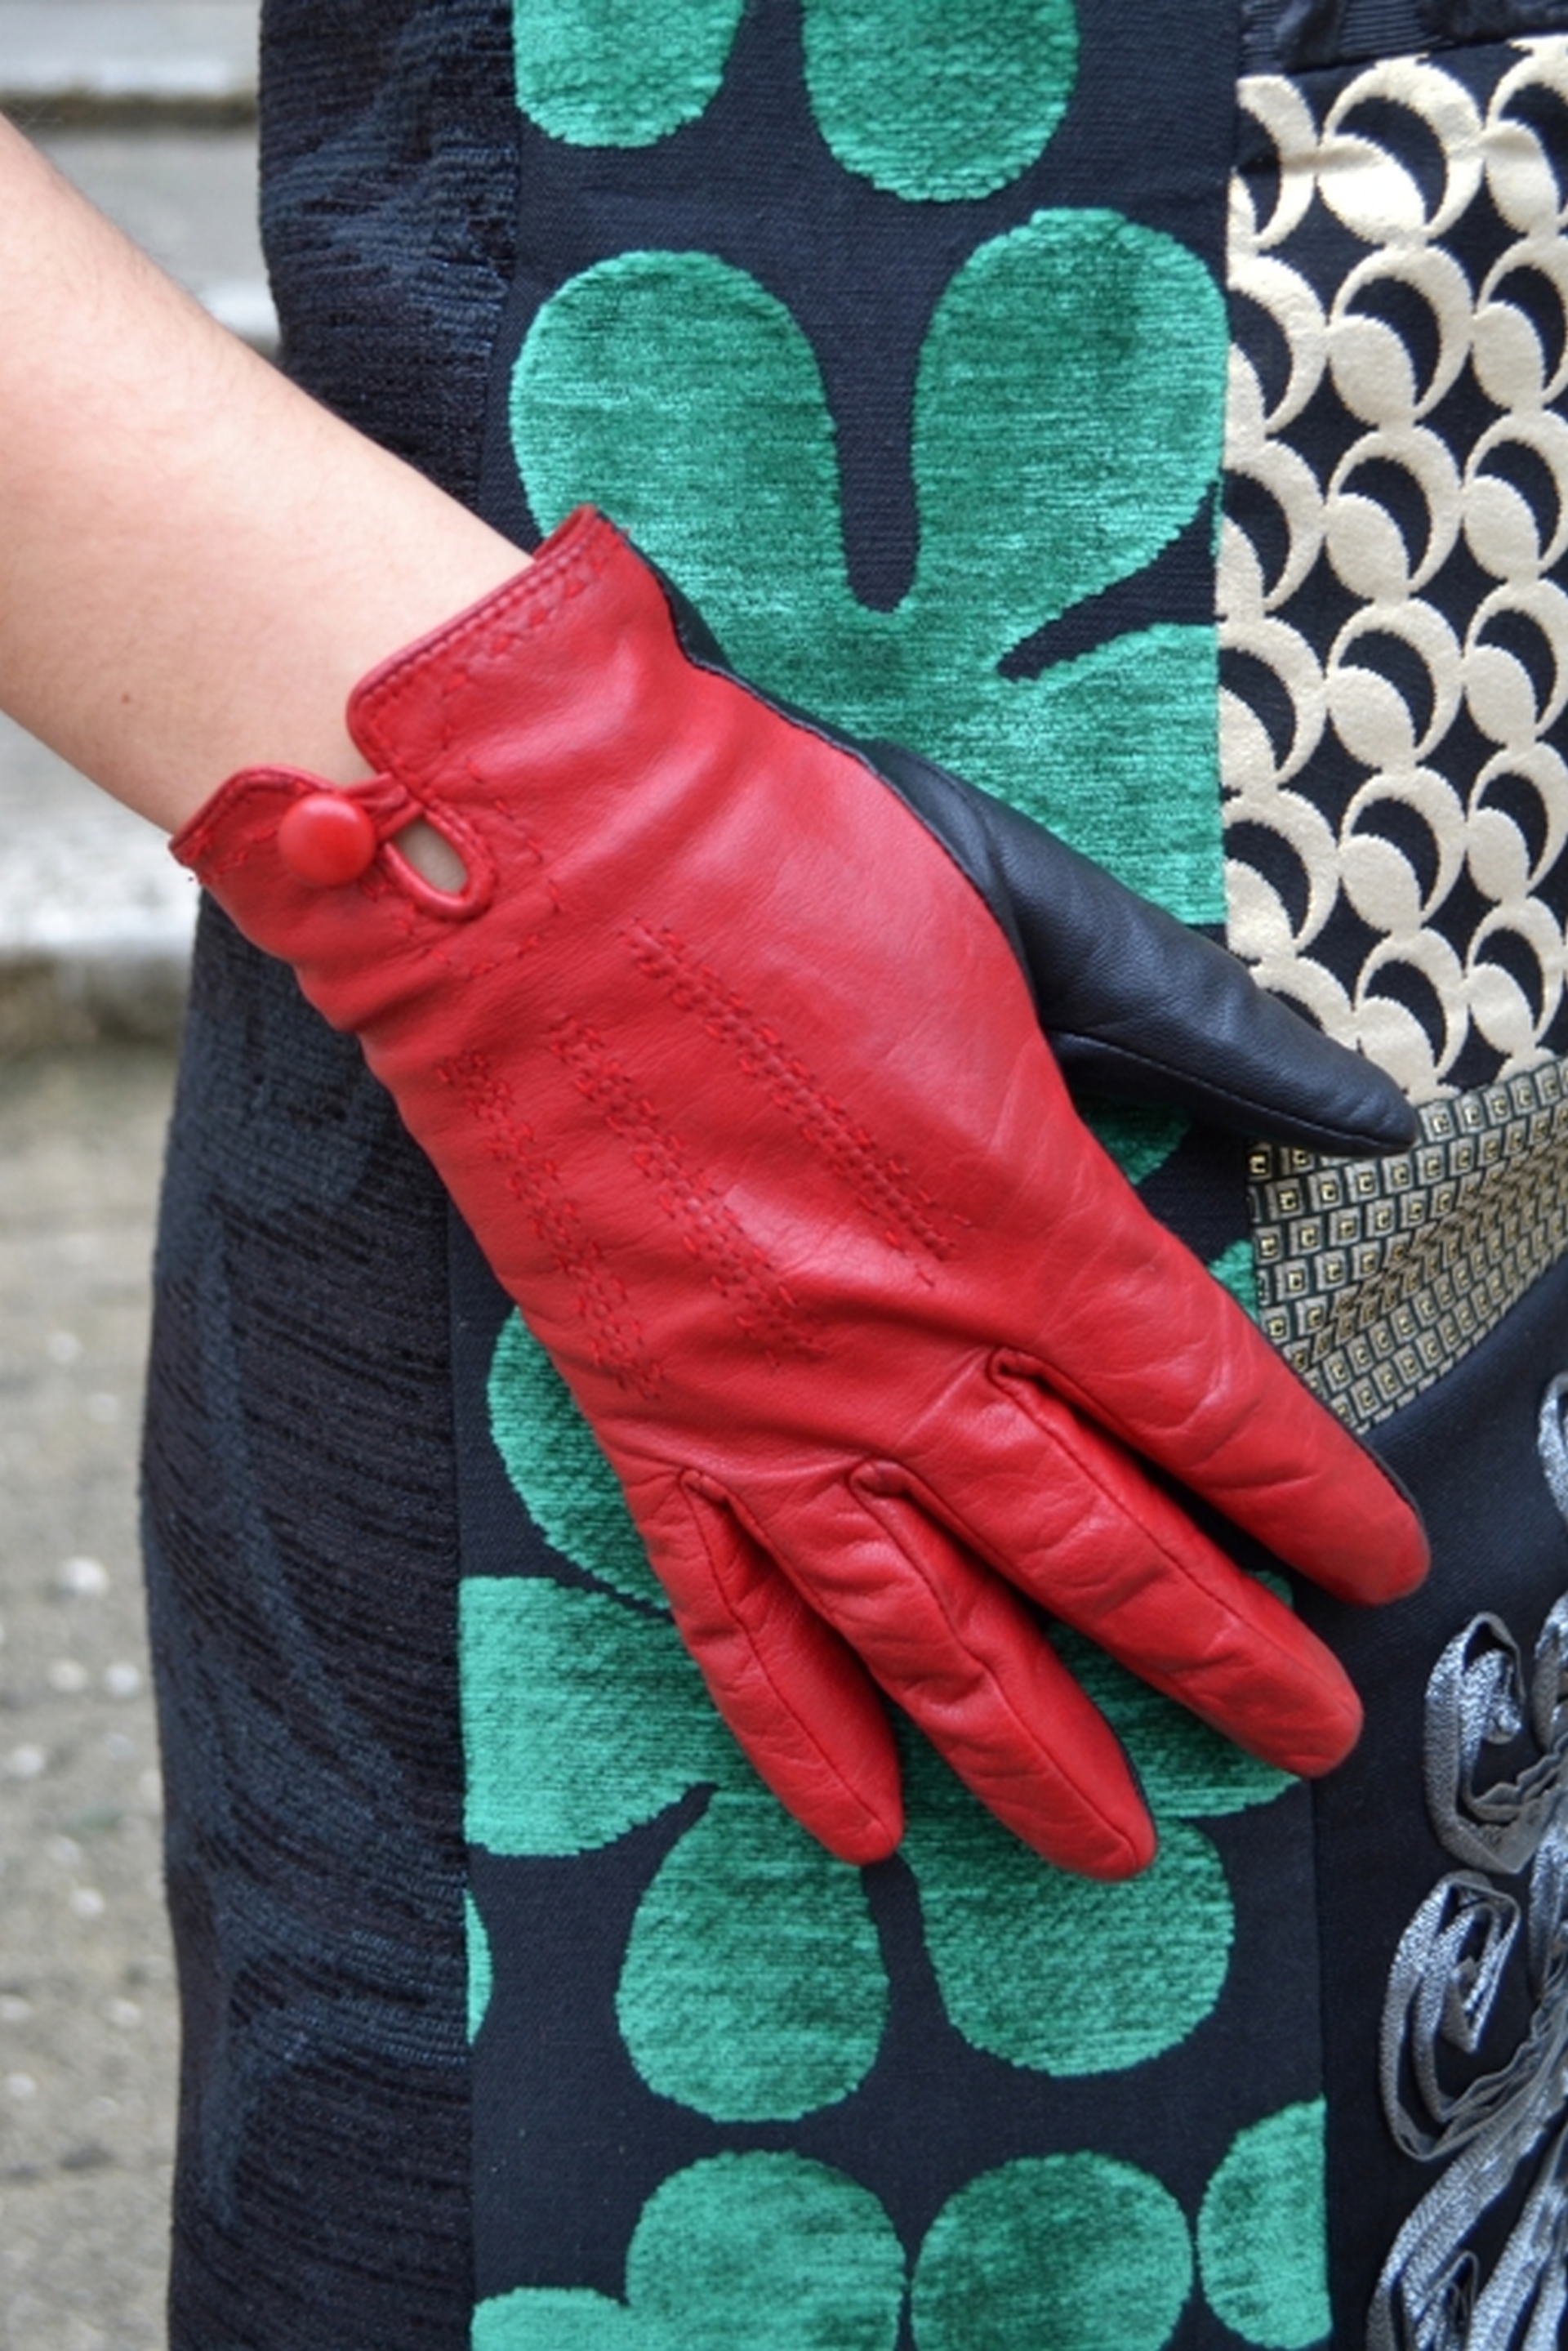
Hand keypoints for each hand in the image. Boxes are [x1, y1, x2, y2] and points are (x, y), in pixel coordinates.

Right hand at [173, 507, 1426, 1876]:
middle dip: (1225, 1660)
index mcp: (1026, 1223)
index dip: (1315, 1507)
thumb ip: (1199, 1028)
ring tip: (1117, 1841)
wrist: (517, 870)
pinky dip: (796, 1728)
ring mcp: (772, 1411)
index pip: (1218, 1413)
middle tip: (1303, 1732)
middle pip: (1106, 1558)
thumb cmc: (766, 861)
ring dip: (1038, 1751)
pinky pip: (730, 1618)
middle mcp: (913, 1355)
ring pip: (934, 1633)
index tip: (1375, 1568)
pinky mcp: (647, 1419)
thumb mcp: (1024, 910)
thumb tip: (1354, 1106)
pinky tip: (855, 1819)